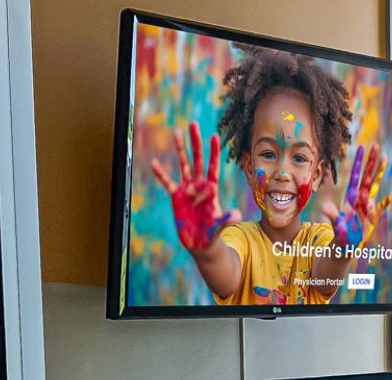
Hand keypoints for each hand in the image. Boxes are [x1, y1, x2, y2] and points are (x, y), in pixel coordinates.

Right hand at [151, 121, 239, 250]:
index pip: (213, 167)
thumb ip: (226, 219)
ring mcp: (188, 190)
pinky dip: (161, 174)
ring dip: (180, 149)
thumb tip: (237, 215)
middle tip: (194, 124)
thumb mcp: (219, 227)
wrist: (201, 243)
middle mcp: (200, 186)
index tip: (214, 136)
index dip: (213, 152)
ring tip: (176, 132)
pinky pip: (168, 183)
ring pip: (183, 165)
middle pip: (198, 159)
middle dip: (196, 142)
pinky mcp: (177, 197)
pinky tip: (154, 163)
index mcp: (212, 190)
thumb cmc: (212, 235)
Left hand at [322, 144, 391, 247]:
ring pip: (375, 185)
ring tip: (385, 159)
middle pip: (367, 175)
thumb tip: (325, 207)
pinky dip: (385, 202)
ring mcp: (367, 205)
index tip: (361, 148)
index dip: (358, 162)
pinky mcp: (373, 215)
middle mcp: (359, 197)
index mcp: (350, 197)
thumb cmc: (340, 235)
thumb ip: (333, 215)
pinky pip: (380, 206)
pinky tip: (390, 196)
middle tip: (377, 146)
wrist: (346, 244)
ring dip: (380, 173)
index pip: (355, 175)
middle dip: (371, 161)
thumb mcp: (337, 225)